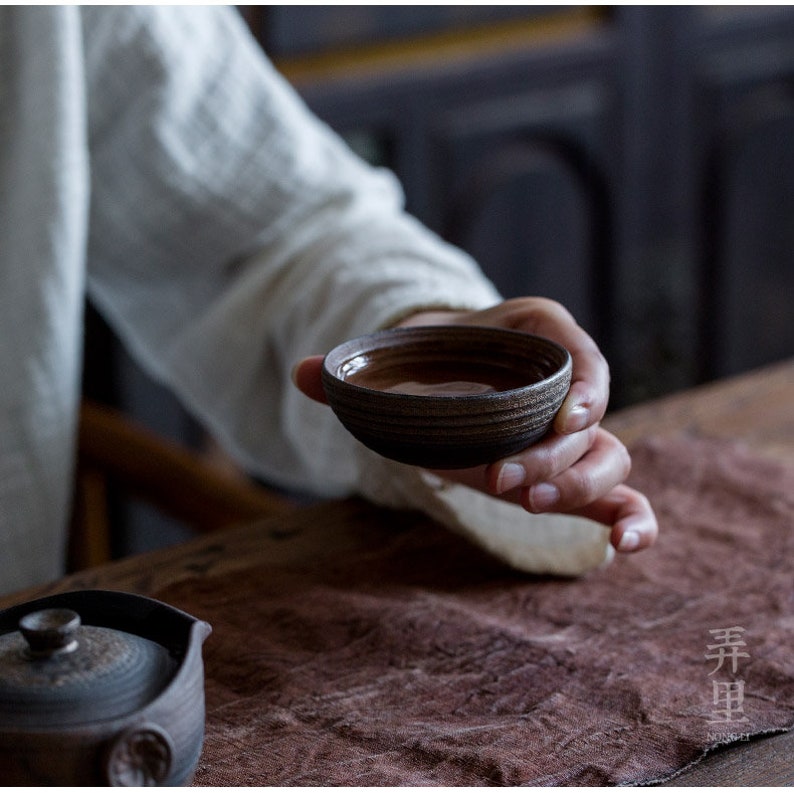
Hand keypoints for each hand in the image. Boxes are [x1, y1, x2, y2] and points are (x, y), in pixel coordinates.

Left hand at [293, 298, 657, 553]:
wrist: (446, 383)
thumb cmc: (430, 363)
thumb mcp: (396, 361)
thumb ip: (355, 373)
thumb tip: (300, 373)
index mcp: (535, 336)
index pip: (577, 352)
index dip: (582, 385)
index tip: (563, 418)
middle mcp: (563, 384)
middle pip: (589, 418)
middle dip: (554, 453)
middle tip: (504, 480)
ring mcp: (571, 435)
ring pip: (608, 456)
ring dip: (578, 484)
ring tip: (528, 502)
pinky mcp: (570, 476)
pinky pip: (619, 495)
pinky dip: (632, 519)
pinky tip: (624, 548)